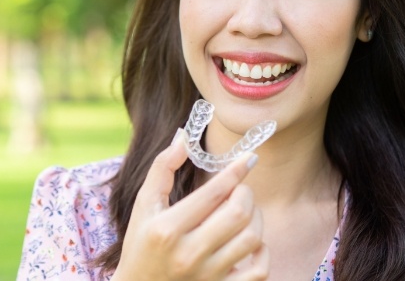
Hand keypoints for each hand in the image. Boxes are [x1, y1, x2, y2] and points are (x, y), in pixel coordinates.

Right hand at [112, 134, 269, 280]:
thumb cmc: (141, 243)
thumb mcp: (144, 204)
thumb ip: (162, 168)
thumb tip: (183, 138)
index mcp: (167, 229)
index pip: (212, 193)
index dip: (235, 171)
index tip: (250, 157)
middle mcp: (188, 254)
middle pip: (238, 214)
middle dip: (245, 193)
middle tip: (239, 189)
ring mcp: (207, 276)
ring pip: (251, 239)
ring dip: (256, 218)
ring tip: (244, 211)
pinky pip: (258, 272)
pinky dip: (262, 252)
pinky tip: (252, 242)